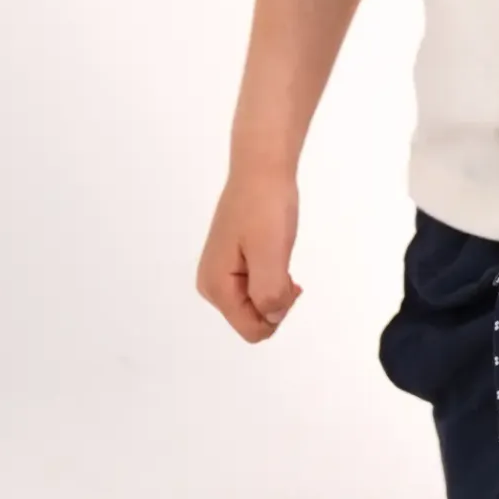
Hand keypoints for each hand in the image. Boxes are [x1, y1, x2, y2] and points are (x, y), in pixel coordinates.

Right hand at [196, 169, 303, 342]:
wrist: (261, 168)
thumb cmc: (266, 207)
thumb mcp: (271, 253)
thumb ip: (269, 293)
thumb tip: (271, 317)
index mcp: (215, 287)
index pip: (252, 330)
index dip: (278, 311)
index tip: (287, 278)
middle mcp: (211, 286)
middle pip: (253, 319)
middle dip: (275, 299)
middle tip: (282, 261)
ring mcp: (219, 274)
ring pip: (256, 303)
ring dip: (275, 285)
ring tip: (277, 252)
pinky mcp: (229, 262)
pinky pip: (255, 287)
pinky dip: (271, 275)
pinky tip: (274, 253)